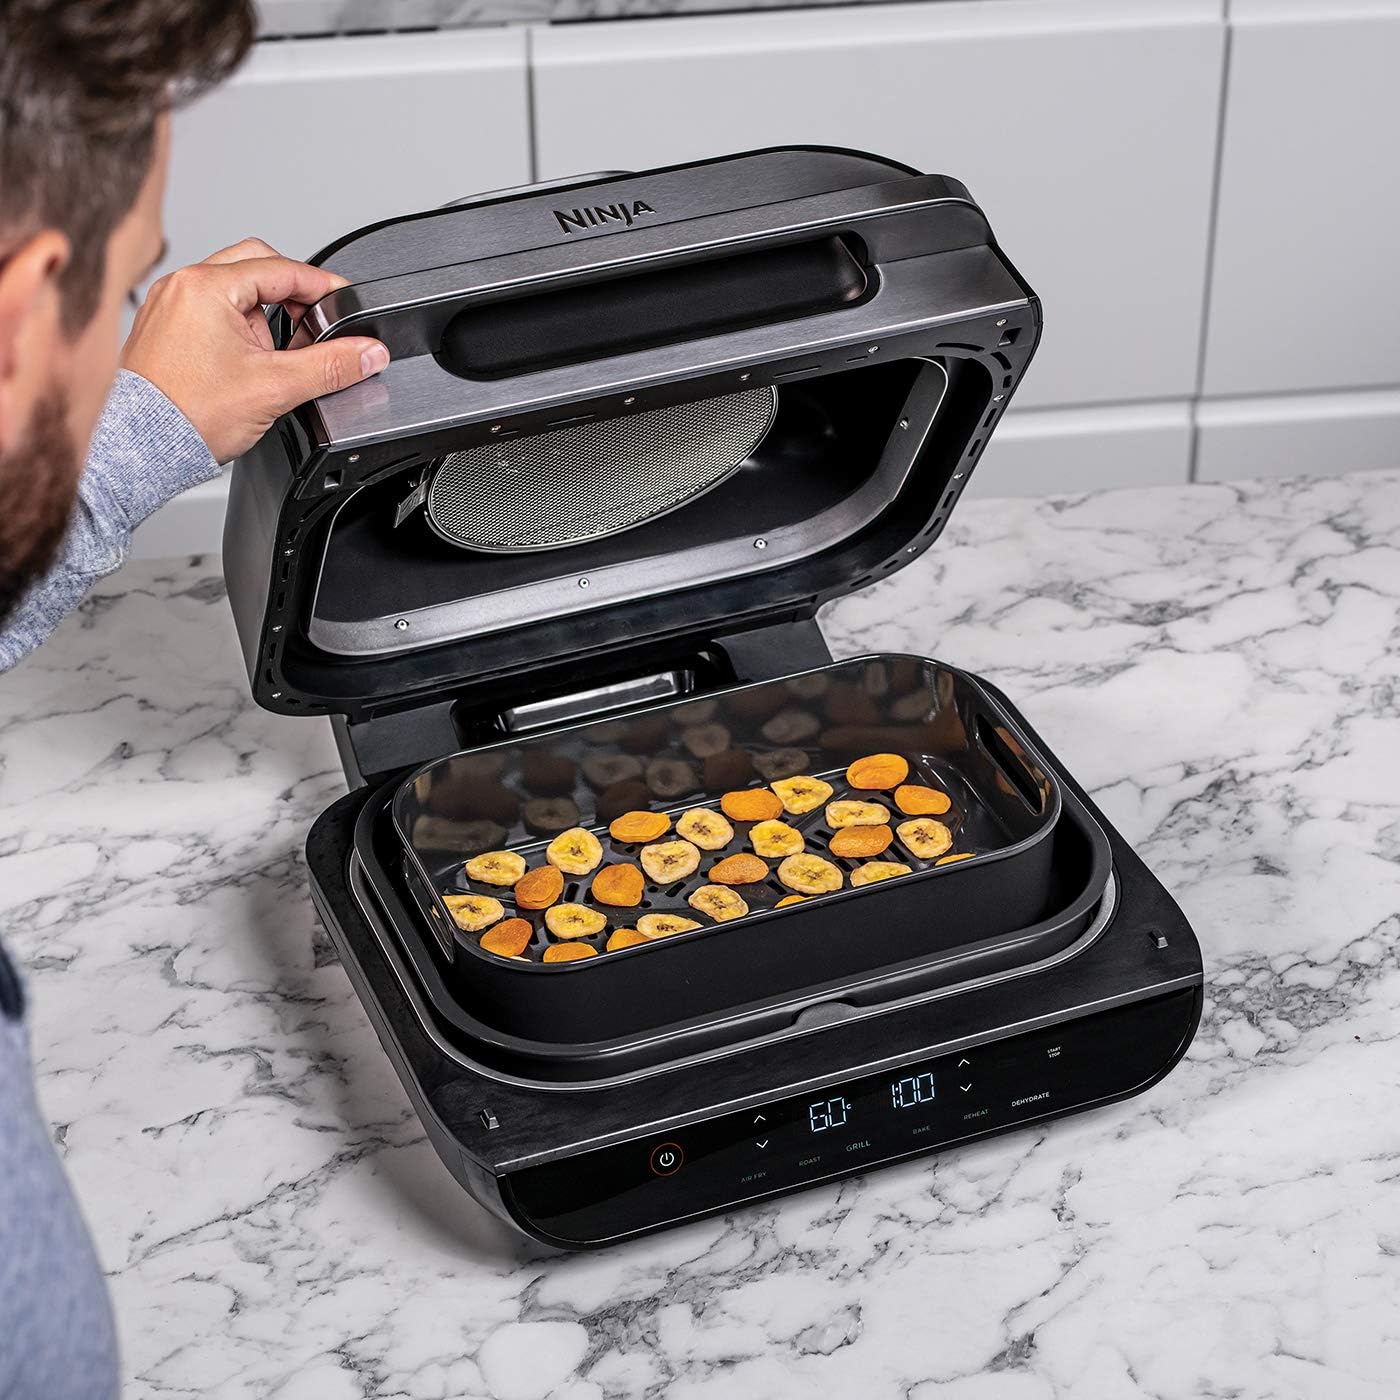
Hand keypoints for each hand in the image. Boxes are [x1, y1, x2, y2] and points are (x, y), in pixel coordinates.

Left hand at [120, 237, 388, 463]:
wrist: (144, 449)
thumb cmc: (189, 415)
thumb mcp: (277, 387)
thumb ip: (332, 366)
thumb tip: (369, 353)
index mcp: (205, 286)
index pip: (283, 268)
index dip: (323, 286)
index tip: (345, 302)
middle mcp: (182, 287)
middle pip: (258, 267)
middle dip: (293, 296)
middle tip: (315, 325)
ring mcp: (169, 305)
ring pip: (235, 290)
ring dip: (265, 316)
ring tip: (274, 357)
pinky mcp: (165, 328)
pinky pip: (212, 310)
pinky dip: (239, 327)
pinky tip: (247, 362)